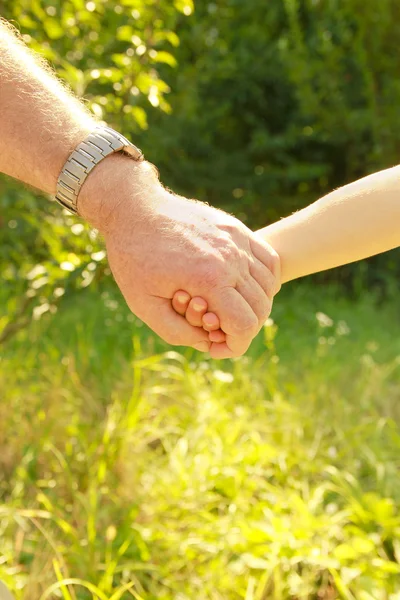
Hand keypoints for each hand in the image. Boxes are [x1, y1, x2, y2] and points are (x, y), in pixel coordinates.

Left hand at [79, 155, 279, 357]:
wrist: (135, 210)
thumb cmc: (134, 259)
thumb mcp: (143, 305)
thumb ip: (177, 333)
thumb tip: (208, 341)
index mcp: (208, 280)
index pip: (245, 325)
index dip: (235, 345)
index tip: (217, 347)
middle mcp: (230, 260)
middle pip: (261, 308)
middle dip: (244, 329)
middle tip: (220, 330)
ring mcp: (237, 241)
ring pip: (268, 286)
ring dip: (255, 306)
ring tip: (230, 310)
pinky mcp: (236, 229)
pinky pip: (269, 260)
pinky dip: (265, 280)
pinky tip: (245, 288)